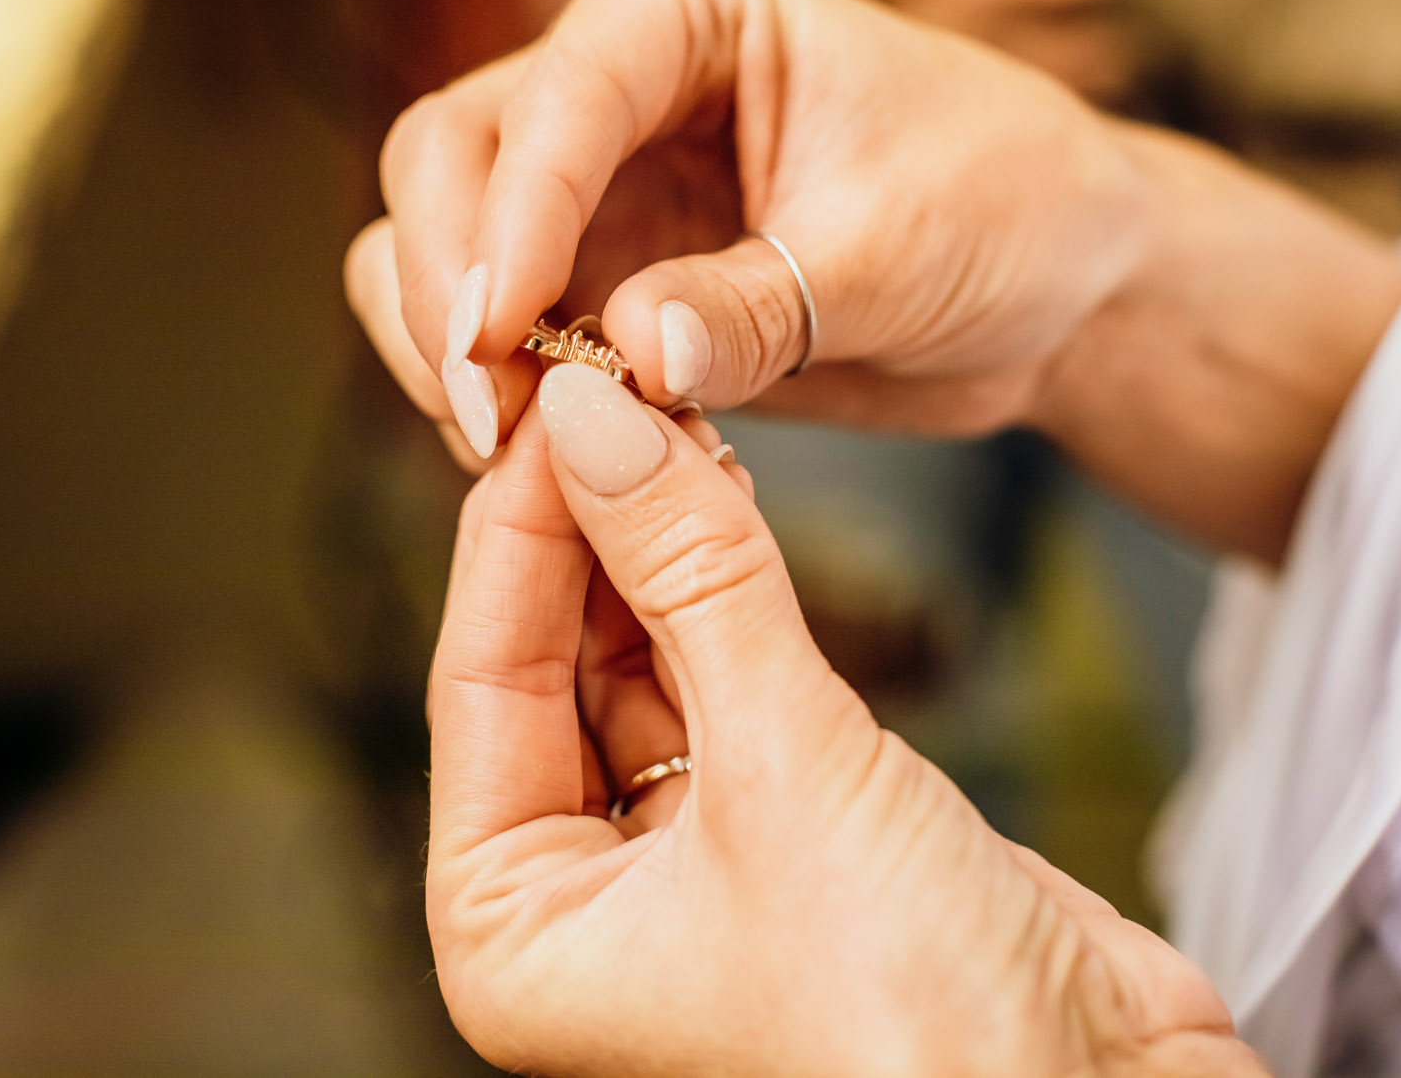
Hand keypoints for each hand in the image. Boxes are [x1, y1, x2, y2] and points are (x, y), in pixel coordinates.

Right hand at [348, 0, 1147, 457]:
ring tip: (517, 454)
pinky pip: (484, 333)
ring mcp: (584, 180)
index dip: (513, 218)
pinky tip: (553, 466)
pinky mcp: (585, 277)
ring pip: (430, 244)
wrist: (1049, 280)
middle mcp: (610, 73)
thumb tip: (631, 357)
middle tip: (492, 422)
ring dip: (447, 351)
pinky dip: (494, 397)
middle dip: (449, 290)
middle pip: (445, 158)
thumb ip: (762, 304)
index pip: (557, 96)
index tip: (500, 338)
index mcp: (684, 1)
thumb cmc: (1002, 204)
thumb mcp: (899, 250)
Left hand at [426, 360, 1265, 1075]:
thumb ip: (693, 578)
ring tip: (670, 415)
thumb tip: (597, 421)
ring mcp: (687, 865)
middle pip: (554, 666)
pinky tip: (726, 494)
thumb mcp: (786, 766)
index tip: (556, 400)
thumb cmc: (923, 1026)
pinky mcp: (787, 829)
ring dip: (658, 543)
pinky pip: (728, 682)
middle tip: (613, 387)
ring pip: (644, 663)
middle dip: (587, 525)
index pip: (477, 684)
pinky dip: (729, 591)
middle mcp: (582, 905)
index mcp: (516, 931)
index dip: (517, 529)